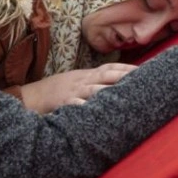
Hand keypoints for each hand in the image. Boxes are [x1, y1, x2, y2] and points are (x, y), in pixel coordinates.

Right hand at [20, 63, 136, 112]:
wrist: (32, 96)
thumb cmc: (61, 89)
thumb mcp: (79, 81)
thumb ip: (97, 80)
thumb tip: (120, 82)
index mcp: (88, 74)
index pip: (111, 67)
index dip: (127, 67)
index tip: (144, 69)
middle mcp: (84, 80)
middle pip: (107, 75)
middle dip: (124, 75)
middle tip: (141, 78)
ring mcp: (74, 91)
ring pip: (94, 89)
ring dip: (109, 91)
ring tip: (124, 95)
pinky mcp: (65, 103)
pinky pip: (77, 105)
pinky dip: (86, 107)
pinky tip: (95, 110)